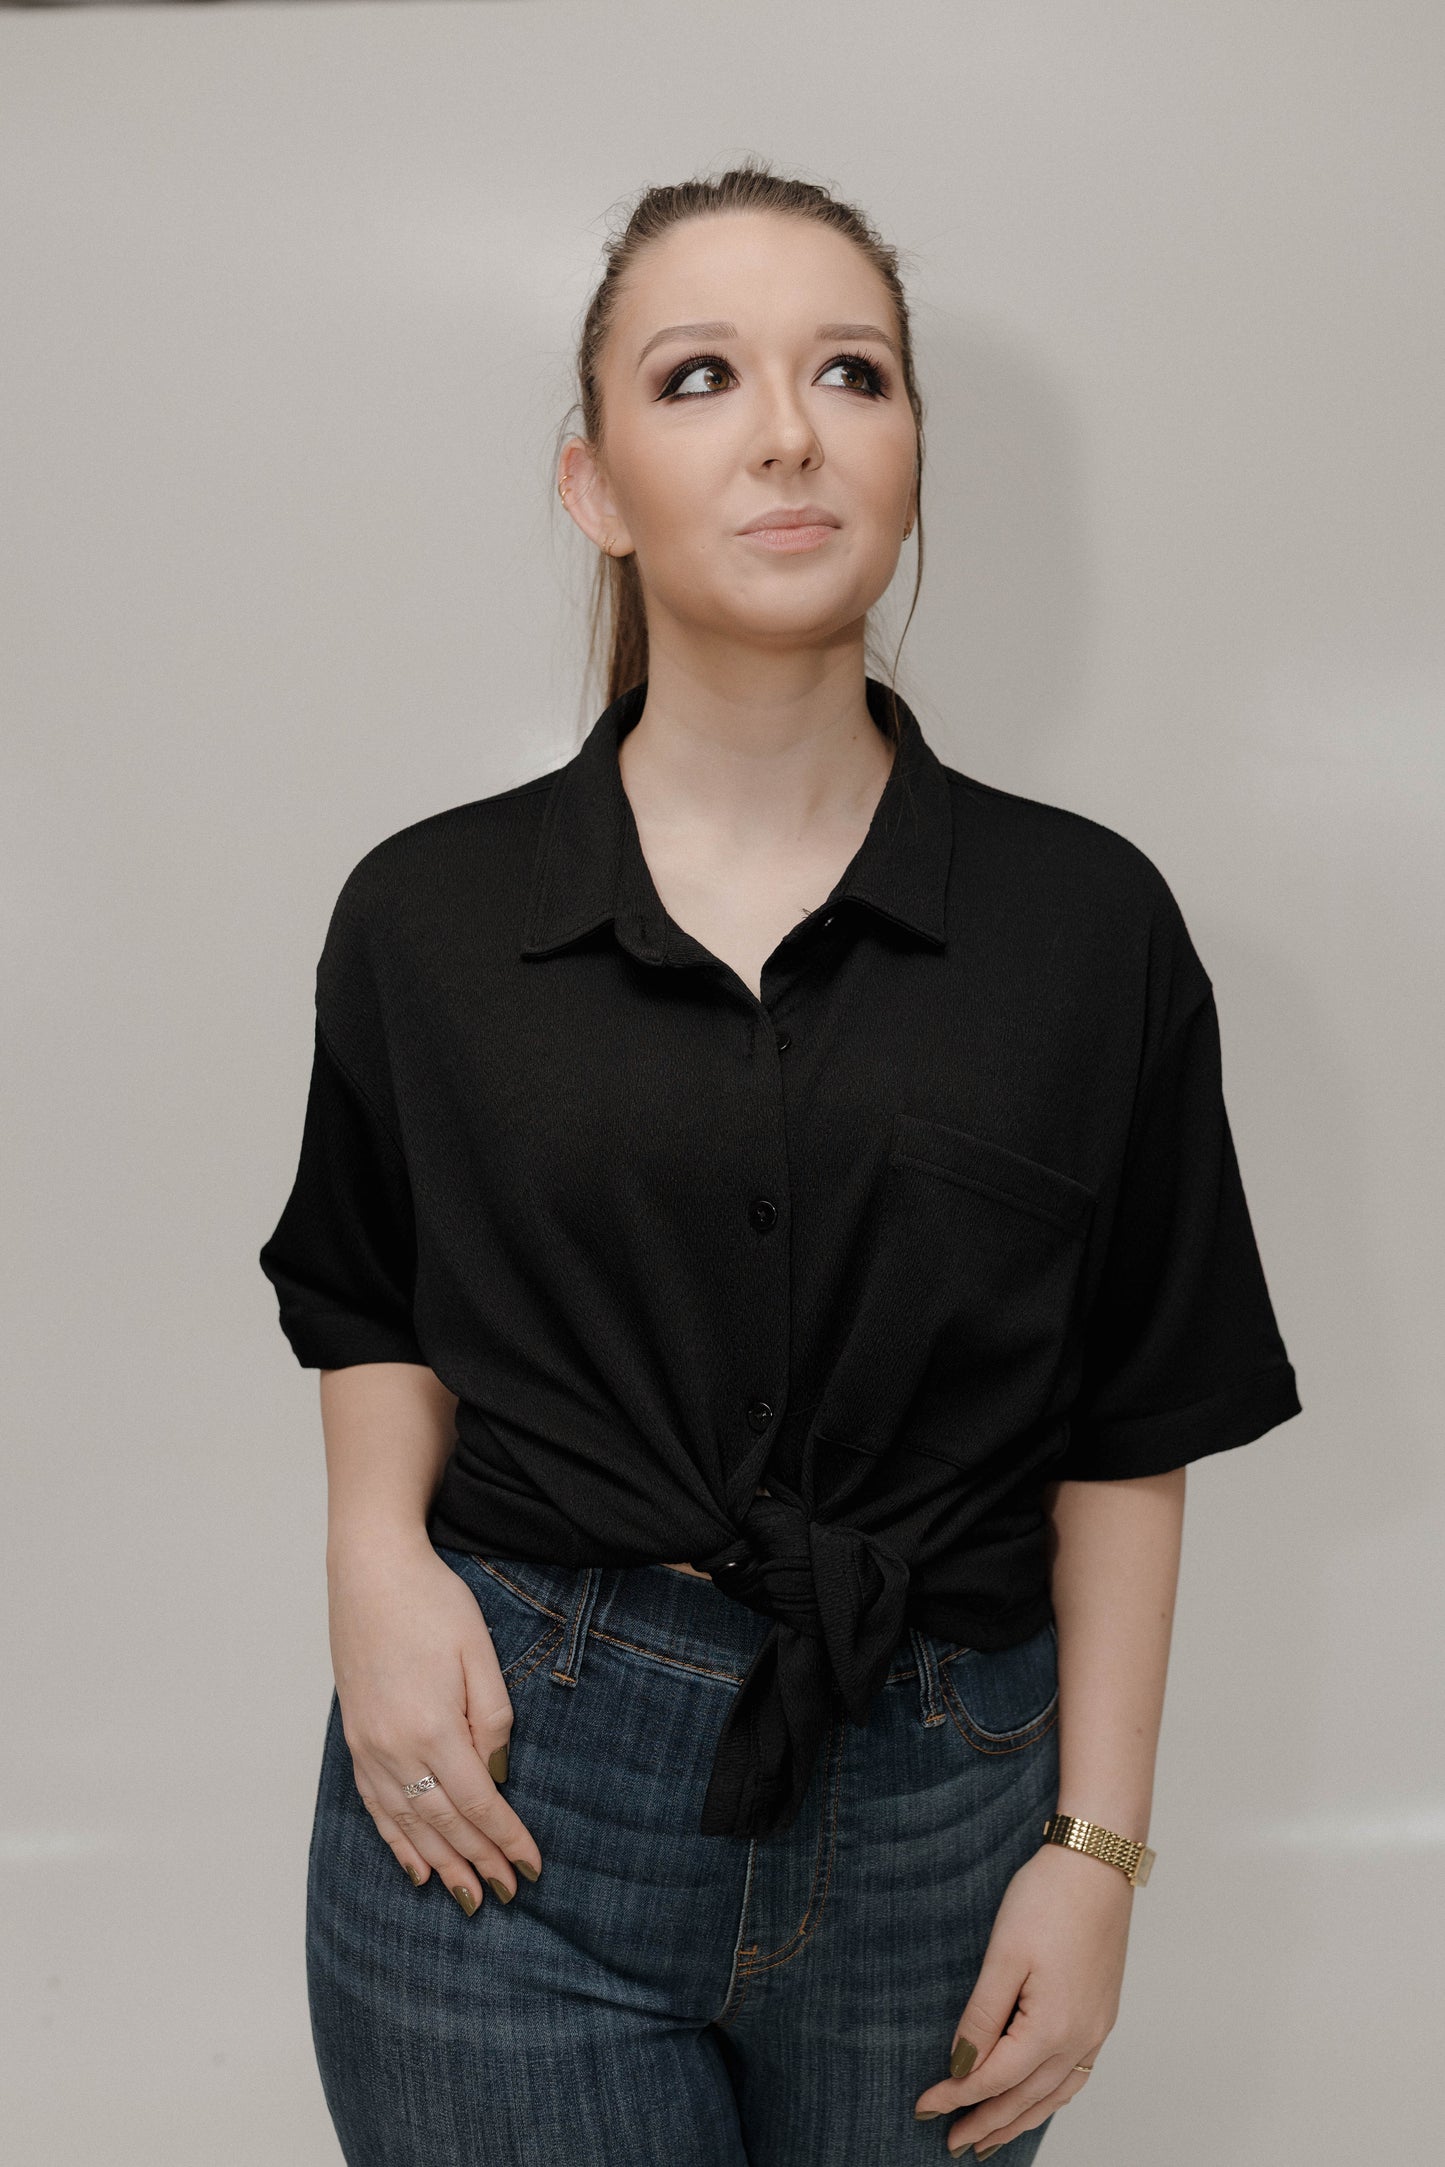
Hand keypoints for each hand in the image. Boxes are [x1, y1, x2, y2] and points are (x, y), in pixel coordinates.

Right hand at [327, 1531, 543, 1912]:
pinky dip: (396, 1842)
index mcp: (434, 1728)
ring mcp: (369, 1748)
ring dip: (440, 1863)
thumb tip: (496, 1777)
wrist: (370, 1571)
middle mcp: (395, 1749)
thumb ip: (492, 1719)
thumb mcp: (479, 1653)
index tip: (531, 1868)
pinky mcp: (355, 1739)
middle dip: (477, 1862)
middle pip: (443, 1823)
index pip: (478, 1803)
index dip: (506, 1838)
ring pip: (408, 1824)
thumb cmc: (432, 1603)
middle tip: (506, 1894)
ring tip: (465, 1898)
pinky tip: (415, 1865)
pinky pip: (375, 1806)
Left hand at [913, 1841, 1133, 2155]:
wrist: (1097, 1863)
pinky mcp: (1101, 2015)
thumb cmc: (1048, 1899)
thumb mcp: (1004, 1956)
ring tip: (989, 2139)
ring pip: (1053, 2095)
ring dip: (1018, 2119)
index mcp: (1053, 2027)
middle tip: (951, 2143)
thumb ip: (981, 2017)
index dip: (956, 2096)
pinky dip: (1049, 2098)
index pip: (994, 2078)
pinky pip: (1075, 2076)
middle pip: (1025, 2098)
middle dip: (986, 2122)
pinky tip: (1035, 2101)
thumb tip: (961, 2066)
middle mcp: (1081, 2038)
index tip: (924, 2107)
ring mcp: (1096, 2029)